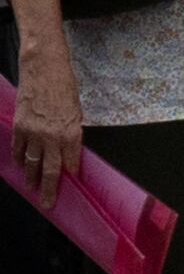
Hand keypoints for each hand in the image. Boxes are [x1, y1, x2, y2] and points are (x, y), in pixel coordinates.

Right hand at [6, 59, 75, 208]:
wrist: (44, 69)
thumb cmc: (65, 87)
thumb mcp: (77, 111)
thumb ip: (72, 133)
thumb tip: (68, 151)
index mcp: (71, 134)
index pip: (70, 163)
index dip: (70, 177)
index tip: (70, 187)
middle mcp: (51, 137)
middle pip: (50, 170)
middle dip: (50, 189)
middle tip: (48, 203)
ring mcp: (33, 133)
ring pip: (31, 163)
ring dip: (31, 178)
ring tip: (32, 189)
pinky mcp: (19, 127)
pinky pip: (17, 149)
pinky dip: (17, 159)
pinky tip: (18, 166)